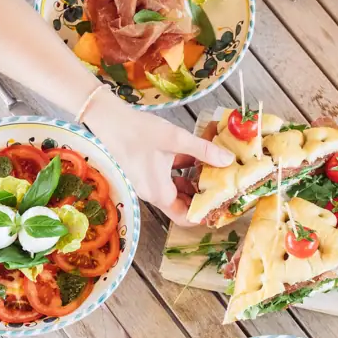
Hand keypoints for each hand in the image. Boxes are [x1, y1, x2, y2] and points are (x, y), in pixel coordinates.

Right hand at [83, 90, 232, 224]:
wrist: (108, 119)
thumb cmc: (138, 131)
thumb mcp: (176, 139)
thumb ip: (203, 150)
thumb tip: (229, 160)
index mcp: (160, 193)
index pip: (185, 218)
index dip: (204, 215)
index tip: (222, 204)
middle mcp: (153, 193)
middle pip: (183, 206)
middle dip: (202, 197)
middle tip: (223, 185)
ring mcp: (148, 184)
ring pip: (177, 192)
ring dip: (193, 183)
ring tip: (213, 170)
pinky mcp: (145, 173)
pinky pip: (168, 180)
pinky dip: (181, 172)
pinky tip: (194, 157)